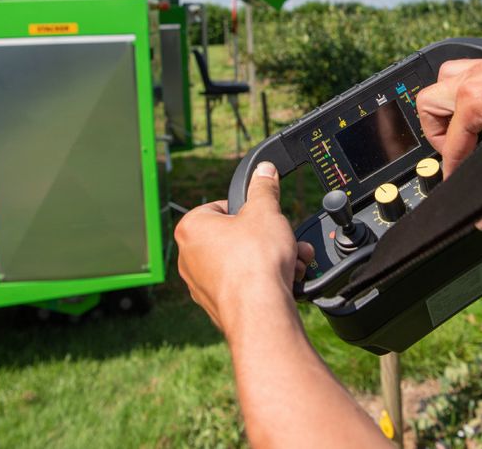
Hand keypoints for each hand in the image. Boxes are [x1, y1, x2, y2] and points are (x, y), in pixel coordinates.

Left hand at [174, 161, 314, 331]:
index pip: (222, 207)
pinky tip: (284, 281)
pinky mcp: (216, 305)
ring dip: (269, 259)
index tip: (265, 217)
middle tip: (284, 239)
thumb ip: (264, 187)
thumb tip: (264, 170)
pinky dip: (262, 280)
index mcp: (191, 228)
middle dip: (265, 238)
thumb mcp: (265, 210)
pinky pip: (242, 285)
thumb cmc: (255, 260)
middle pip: (234, 236)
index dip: (249, 210)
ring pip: (241, 262)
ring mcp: (200, 284)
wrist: (260, 311)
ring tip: (293, 261)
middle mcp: (188, 257)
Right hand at [416, 54, 481, 228]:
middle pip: (429, 104)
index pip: (450, 144)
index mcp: (475, 98)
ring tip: (462, 129)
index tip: (454, 181)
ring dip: (446, 105)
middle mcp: (476, 78)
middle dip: (438, 133)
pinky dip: (464, 91)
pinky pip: (466, 72)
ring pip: (444, 80)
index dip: (450, 169)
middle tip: (456, 152)